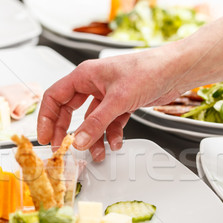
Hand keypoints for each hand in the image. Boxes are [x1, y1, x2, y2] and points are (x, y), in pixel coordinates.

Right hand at [37, 45, 183, 160]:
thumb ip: (96, 123)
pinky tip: (115, 142)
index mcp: (85, 75)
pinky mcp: (122, 103)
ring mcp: (108, 94)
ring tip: (96, 152)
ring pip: (91, 120)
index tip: (45, 137)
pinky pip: (109, 123)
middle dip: (67, 131)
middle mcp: (94, 84)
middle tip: (64, 148)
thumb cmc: (149, 70)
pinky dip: (111, 134)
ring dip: (93, 138)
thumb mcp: (118, 100)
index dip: (47, 118)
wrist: (176, 70)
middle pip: (70, 110)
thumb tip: (79, 141)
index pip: (54, 97)